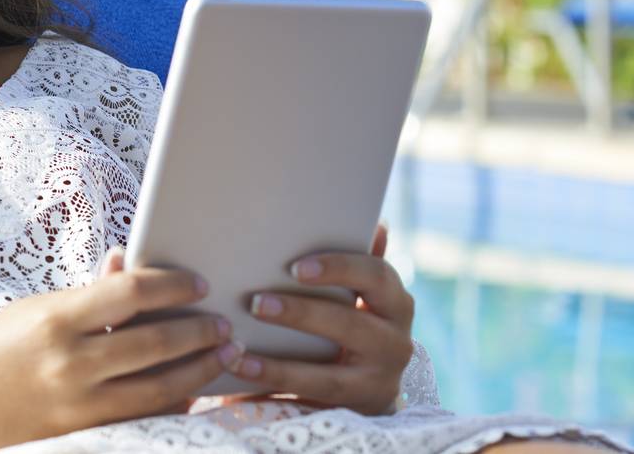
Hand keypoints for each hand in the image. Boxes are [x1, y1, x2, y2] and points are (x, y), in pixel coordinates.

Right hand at [0, 247, 234, 450]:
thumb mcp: (35, 309)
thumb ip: (88, 292)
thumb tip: (127, 263)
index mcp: (57, 320)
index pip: (130, 293)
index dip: (171, 285)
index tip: (197, 283)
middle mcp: (71, 363)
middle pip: (154, 342)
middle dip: (199, 331)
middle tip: (224, 323)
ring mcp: (80, 403)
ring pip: (159, 387)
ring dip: (200, 369)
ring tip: (225, 355)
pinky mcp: (86, 432)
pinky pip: (145, 418)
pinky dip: (176, 404)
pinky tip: (196, 391)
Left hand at [218, 222, 413, 415]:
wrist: (369, 386)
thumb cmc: (352, 321)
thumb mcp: (361, 293)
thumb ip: (359, 264)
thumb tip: (378, 224)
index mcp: (394, 302)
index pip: (376, 276)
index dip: (339, 268)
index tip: (295, 267)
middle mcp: (396, 342)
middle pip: (352, 325)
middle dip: (302, 313)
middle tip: (256, 301)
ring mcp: (380, 381)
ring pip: (331, 372)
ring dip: (282, 360)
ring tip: (237, 345)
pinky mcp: (358, 408)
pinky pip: (312, 398)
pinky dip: (274, 381)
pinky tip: (241, 367)